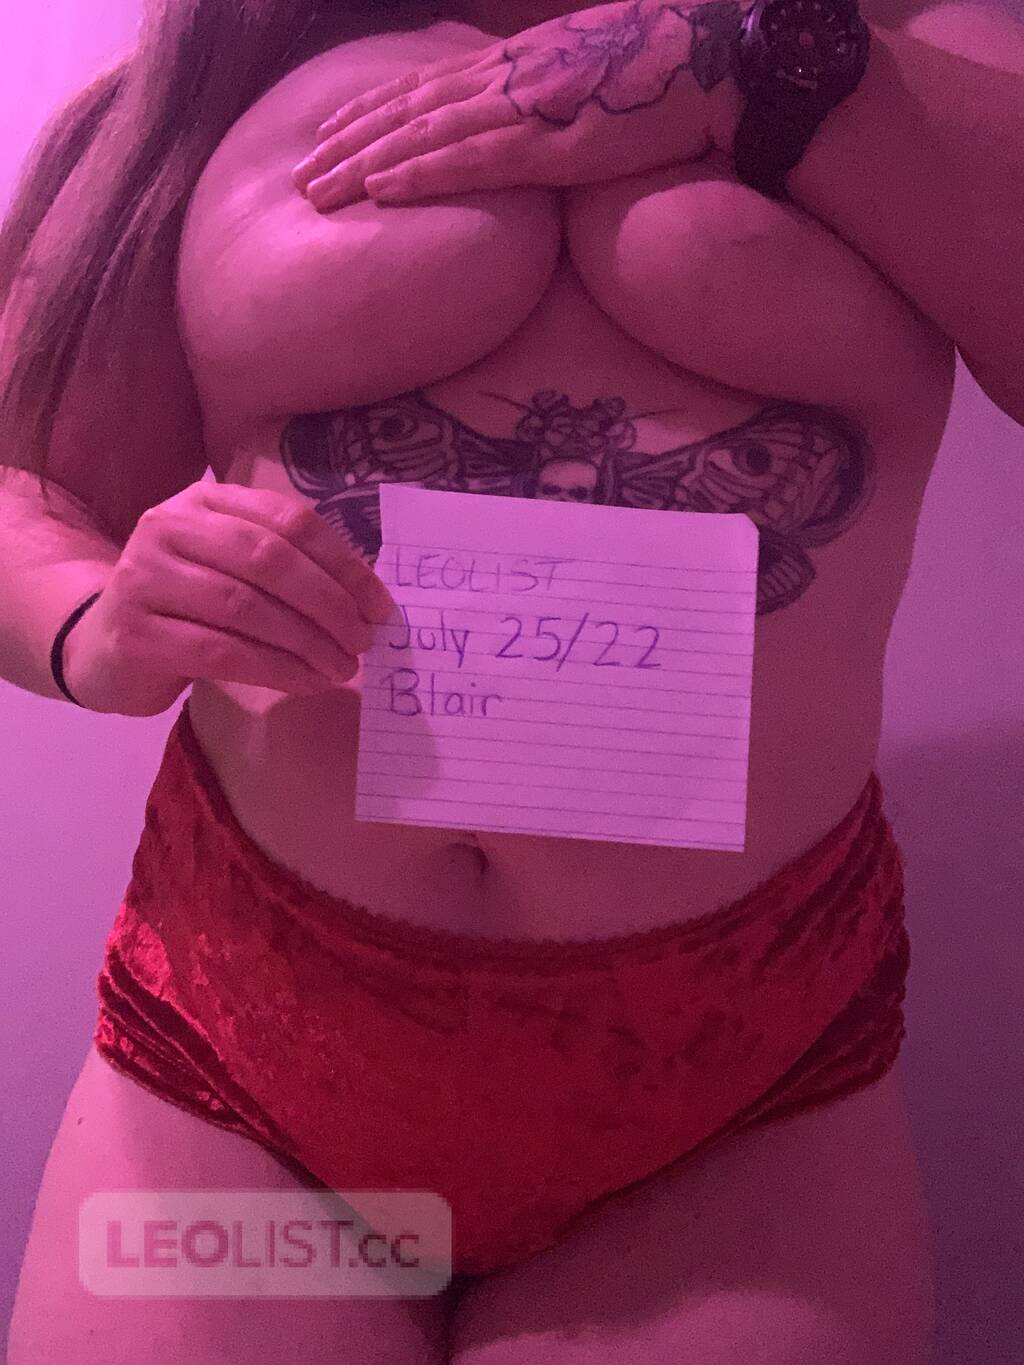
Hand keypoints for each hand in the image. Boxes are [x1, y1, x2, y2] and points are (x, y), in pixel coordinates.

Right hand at [64, 482, 395, 716]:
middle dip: (328, 604)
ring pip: (246, 607)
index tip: (379, 606)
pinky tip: (306, 681)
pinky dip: (276, 669)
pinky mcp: (136, 633)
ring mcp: (145, 578)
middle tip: (363, 640)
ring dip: (307, 642)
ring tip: (341, 667)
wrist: (106, 646)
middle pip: (269, 559)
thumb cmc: (189, 606)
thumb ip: (289, 567)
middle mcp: (168, 527)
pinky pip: (222, 652)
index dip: (343, 564)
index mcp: (204, 500)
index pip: (288, 521)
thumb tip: (368, 600)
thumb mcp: (234, 570)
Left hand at [292, 0, 741, 211]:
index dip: (371, 114)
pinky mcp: (553, 145)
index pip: (425, 89)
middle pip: (408, 113)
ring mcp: (527, 110)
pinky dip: (422, 174)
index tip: (329, 136)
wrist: (720, 57)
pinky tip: (381, 190)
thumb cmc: (668, 67)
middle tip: (300, 176)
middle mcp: (508, 81)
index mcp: (517, 65)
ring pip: (425, 138)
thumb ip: (549, 95)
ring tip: (317, 190)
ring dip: (365, 165)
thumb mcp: (593, 73)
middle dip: (348, 144)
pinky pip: (474, 162)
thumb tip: (532, 123)